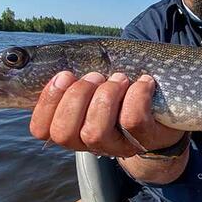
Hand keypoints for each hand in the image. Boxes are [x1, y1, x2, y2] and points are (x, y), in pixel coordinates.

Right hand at [29, 71, 185, 157]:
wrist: (167, 112)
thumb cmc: (124, 91)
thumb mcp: (96, 83)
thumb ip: (73, 76)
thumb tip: (34, 55)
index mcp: (73, 127)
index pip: (41, 129)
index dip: (47, 102)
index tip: (65, 75)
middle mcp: (91, 142)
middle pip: (64, 133)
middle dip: (77, 96)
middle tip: (96, 77)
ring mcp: (117, 145)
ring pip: (95, 131)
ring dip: (105, 96)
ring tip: (119, 80)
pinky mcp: (144, 140)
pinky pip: (132, 120)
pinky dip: (136, 95)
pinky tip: (144, 83)